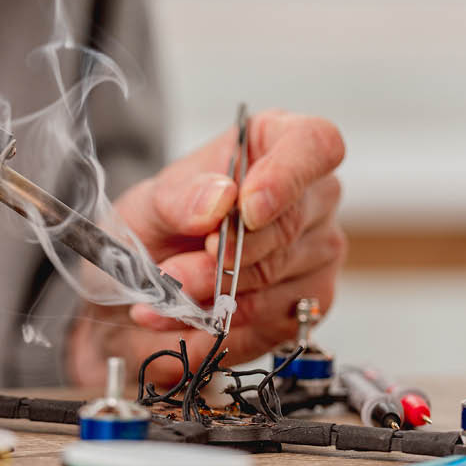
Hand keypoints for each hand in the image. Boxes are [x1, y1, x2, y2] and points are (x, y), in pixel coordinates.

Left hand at [67, 110, 345, 385]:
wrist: (148, 282)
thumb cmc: (161, 226)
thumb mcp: (152, 204)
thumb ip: (182, 199)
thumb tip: (221, 198)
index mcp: (278, 144)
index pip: (313, 145)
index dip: (286, 176)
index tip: (247, 209)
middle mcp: (311, 196)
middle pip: (289, 224)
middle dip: (223, 255)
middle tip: (173, 271)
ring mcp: (318, 250)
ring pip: (273, 277)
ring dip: (209, 292)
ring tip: (166, 293)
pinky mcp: (310, 301)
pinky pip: (270, 317)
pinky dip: (219, 321)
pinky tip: (185, 315)